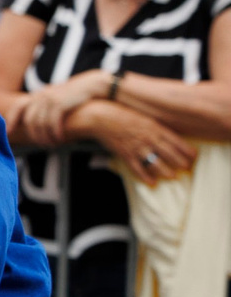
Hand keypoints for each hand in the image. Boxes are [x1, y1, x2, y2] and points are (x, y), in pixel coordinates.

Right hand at [78, 105, 193, 183]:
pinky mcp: (125, 154)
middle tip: (187, 168)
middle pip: (168, 152)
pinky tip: (151, 182)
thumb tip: (166, 135)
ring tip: (173, 177)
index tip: (194, 155)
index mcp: (154, 127)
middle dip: (179, 161)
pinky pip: (137, 168)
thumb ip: (155, 127)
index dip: (186, 149)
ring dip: (165, 170)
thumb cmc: (122, 114)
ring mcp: (137, 147)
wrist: (103, 117)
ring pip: (155, 161)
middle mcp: (148, 138)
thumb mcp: (144, 117)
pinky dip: (145, 176)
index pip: (175, 140)